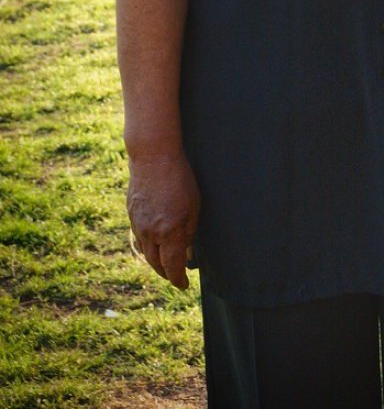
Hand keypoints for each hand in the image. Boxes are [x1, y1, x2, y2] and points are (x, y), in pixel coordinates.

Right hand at [127, 152, 200, 288]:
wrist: (153, 156)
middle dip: (166, 273)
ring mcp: (137, 224)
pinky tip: (154, 241)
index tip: (184, 285)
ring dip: (155, 260)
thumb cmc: (180, 179)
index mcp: (169, 233)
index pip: (173, 267)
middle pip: (156, 264)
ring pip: (145, 252)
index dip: (178, 280)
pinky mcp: (131, 214)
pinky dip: (147, 244)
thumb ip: (190, 233)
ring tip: (165, 262)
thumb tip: (187, 254)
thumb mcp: (194, 207)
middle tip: (175, 276)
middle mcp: (150, 233)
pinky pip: (139, 236)